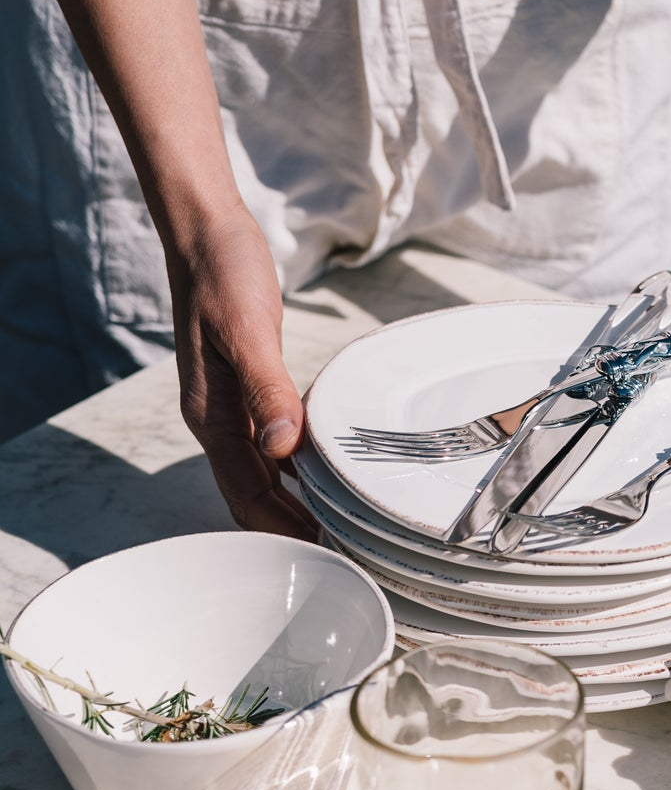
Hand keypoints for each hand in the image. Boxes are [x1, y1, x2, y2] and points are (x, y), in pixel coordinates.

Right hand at [167, 202, 315, 537]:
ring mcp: (233, 410)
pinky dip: (301, 468)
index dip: (283, 529)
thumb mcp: (248, 328)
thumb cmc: (224, 275)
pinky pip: (275, 446)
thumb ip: (266, 389)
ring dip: (298, 504)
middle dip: (292, 529)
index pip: (246, 495)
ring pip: (265, 476)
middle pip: (254, 496)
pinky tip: (329, 476)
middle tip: (343, 555)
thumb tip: (282, 447)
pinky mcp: (251, 392)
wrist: (208, 234)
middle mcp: (220, 422)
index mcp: (212, 417)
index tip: (323, 553)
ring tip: (343, 529)